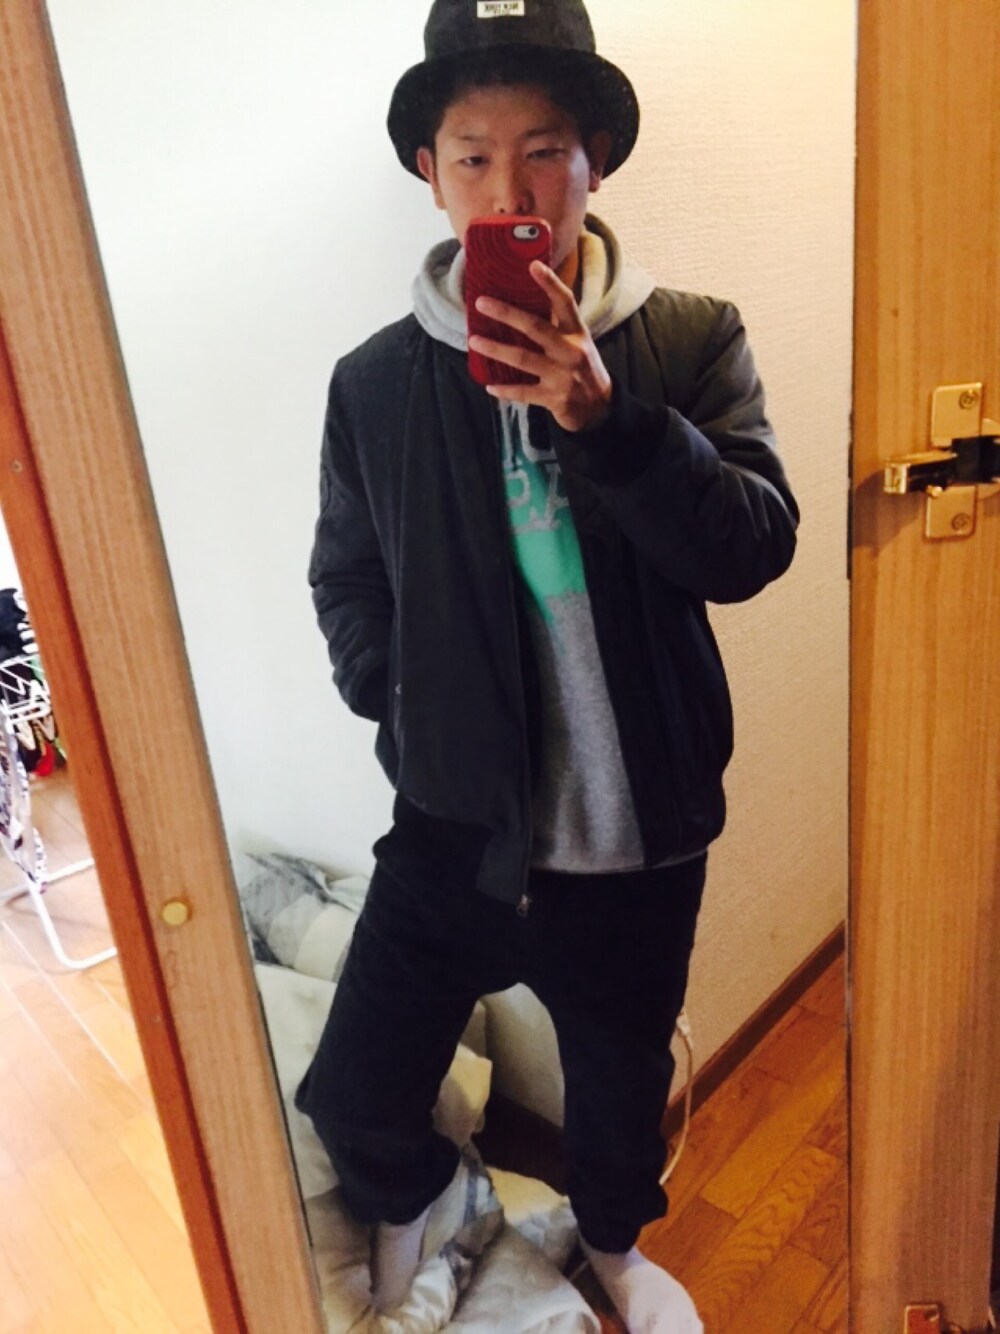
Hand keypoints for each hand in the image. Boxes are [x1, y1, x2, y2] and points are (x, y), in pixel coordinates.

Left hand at [469, 261, 612, 432]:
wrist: (600, 408)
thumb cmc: (583, 369)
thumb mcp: (578, 343)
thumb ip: (557, 326)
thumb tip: (523, 303)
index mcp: (577, 333)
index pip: (565, 302)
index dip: (550, 283)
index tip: (533, 265)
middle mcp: (570, 351)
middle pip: (535, 327)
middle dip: (506, 313)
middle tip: (481, 303)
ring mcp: (562, 376)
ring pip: (522, 359)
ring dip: (496, 349)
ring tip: (474, 341)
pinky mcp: (554, 398)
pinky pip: (523, 392)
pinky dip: (505, 390)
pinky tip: (490, 386)